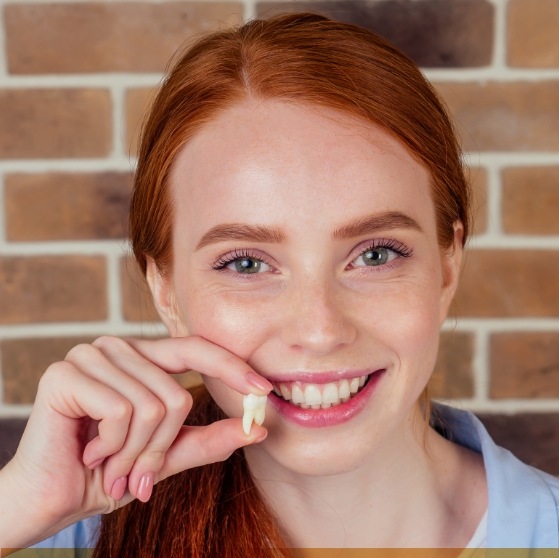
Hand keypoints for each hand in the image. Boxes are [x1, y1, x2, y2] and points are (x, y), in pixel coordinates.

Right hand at [0, 335, 270, 548]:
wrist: (49, 498)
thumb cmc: (108, 472)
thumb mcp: (166, 456)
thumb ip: (209, 439)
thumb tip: (258, 428)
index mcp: (142, 359)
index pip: (197, 349)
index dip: (232, 367)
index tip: (265, 390)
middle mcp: (118, 348)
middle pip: (176, 394)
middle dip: (160, 448)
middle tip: (136, 474)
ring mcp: (91, 355)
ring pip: (152, 405)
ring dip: (134, 453)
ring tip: (109, 464)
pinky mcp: (67, 372)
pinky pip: (121, 411)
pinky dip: (113, 446)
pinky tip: (89, 451)